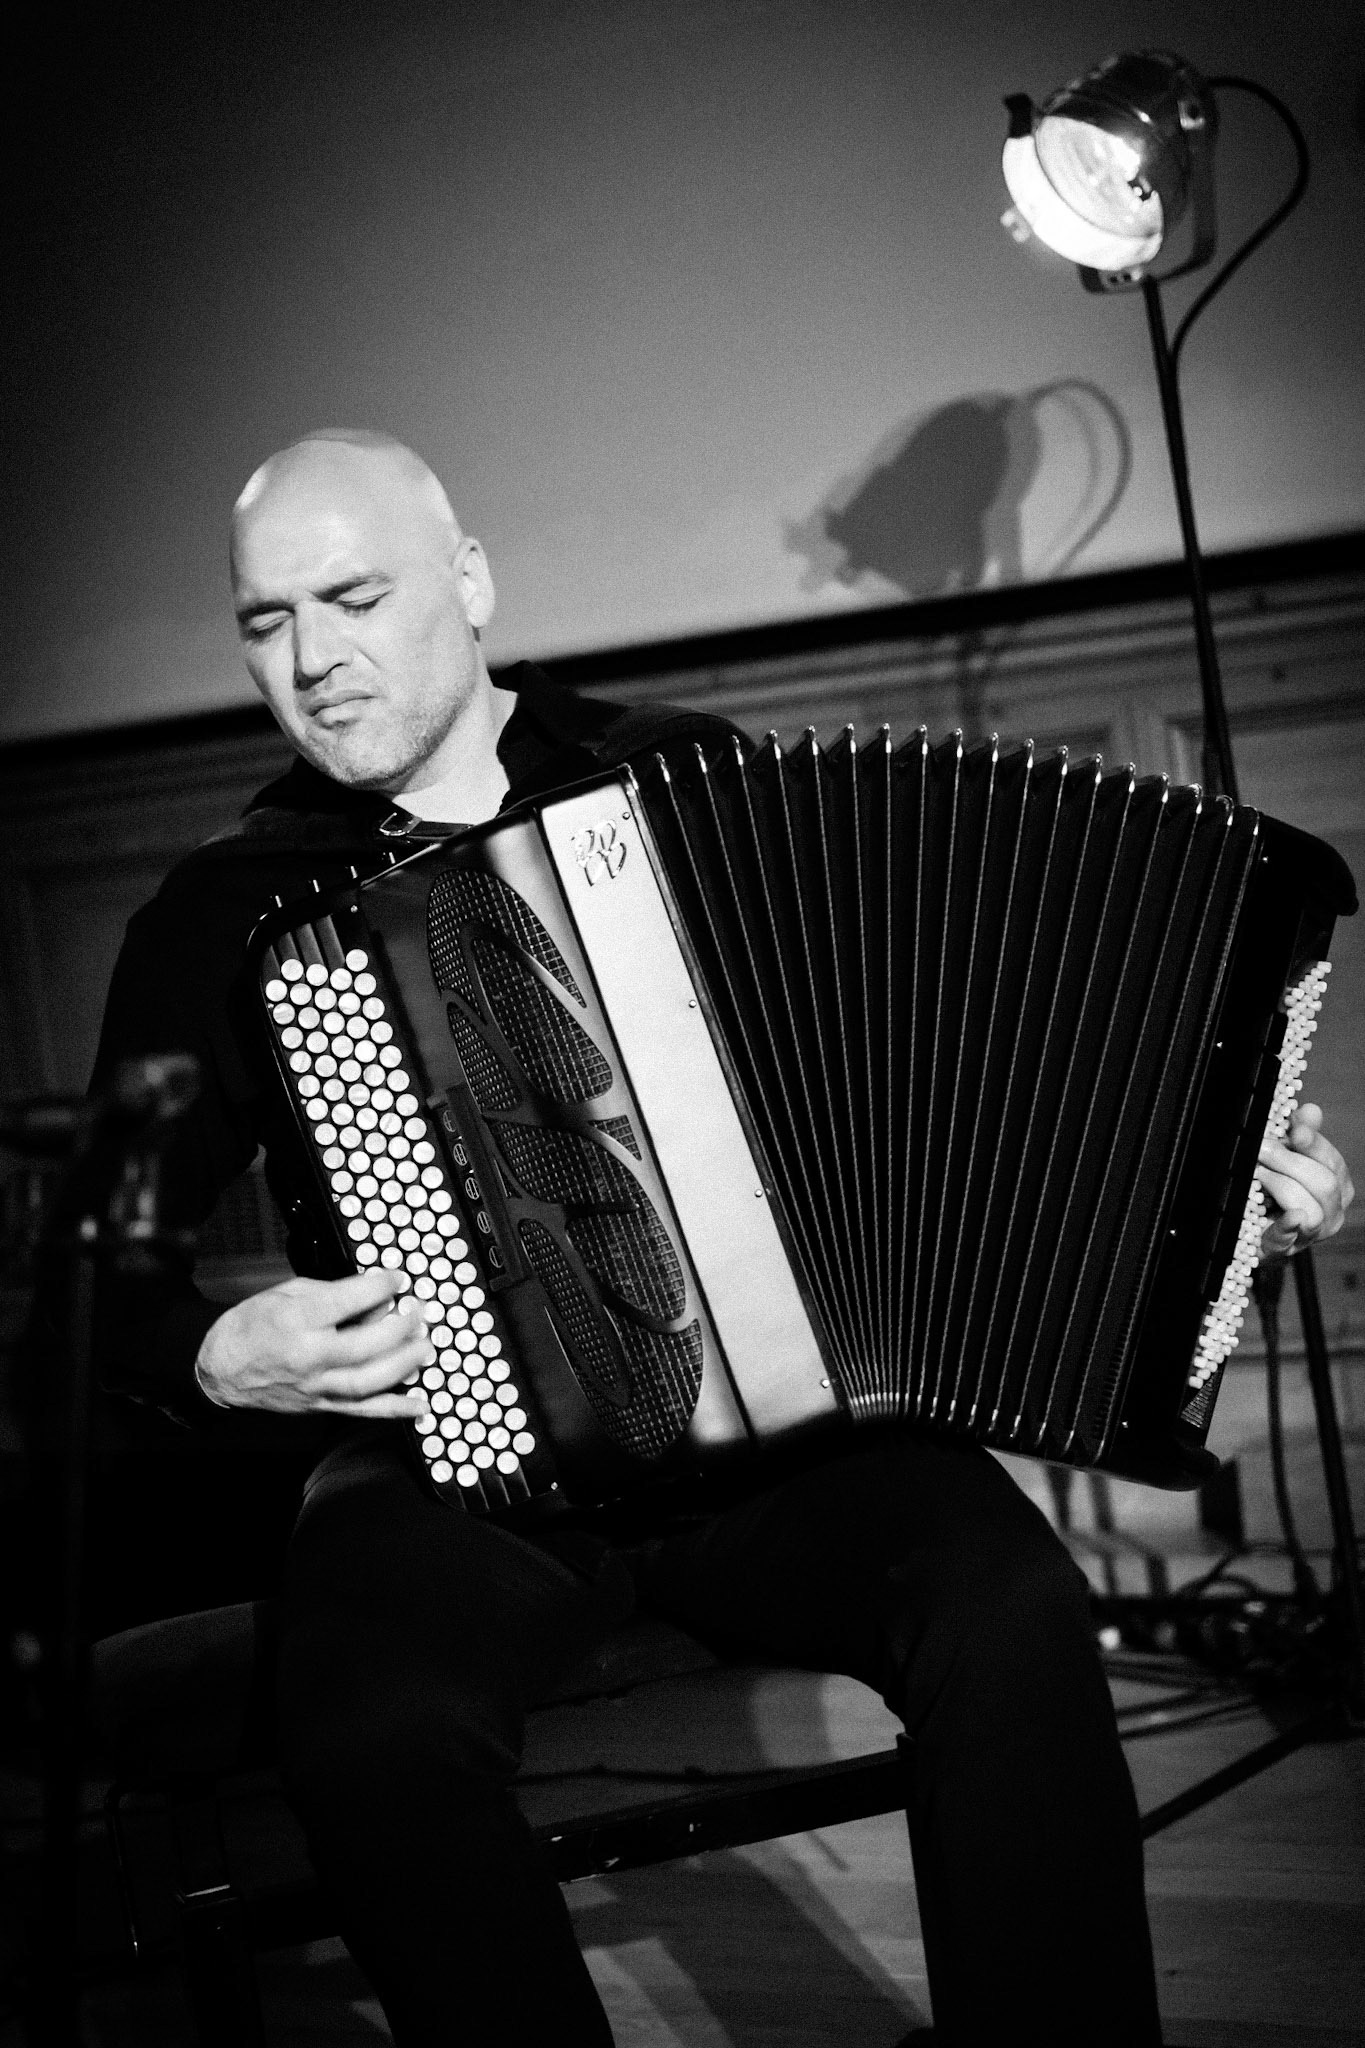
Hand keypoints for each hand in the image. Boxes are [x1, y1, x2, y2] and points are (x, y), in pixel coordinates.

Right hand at [196, 1268, 434, 1416]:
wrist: (222, 1367)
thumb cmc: (253, 1326)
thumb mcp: (287, 1292)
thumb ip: (333, 1293)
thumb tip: (376, 1296)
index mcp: (296, 1320)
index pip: (347, 1300)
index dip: (380, 1286)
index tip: (398, 1279)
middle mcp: (308, 1356)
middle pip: (365, 1345)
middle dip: (400, 1327)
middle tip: (419, 1312)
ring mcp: (316, 1386)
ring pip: (369, 1381)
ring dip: (405, 1364)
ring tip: (425, 1346)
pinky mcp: (321, 1407)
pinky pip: (363, 1411)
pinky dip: (396, 1409)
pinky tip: (421, 1403)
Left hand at [1257, 1103, 1353, 1261]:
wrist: (1253, 1231)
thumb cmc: (1274, 1188)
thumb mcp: (1288, 1158)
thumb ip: (1301, 1134)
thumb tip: (1310, 1110)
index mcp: (1337, 1184)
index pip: (1332, 1161)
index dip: (1313, 1143)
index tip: (1294, 1130)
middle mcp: (1333, 1211)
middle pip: (1324, 1184)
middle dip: (1289, 1162)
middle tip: (1260, 1149)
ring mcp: (1313, 1233)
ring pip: (1311, 1209)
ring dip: (1280, 1185)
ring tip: (1257, 1173)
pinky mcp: (1286, 1248)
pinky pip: (1290, 1238)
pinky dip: (1289, 1226)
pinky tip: (1289, 1217)